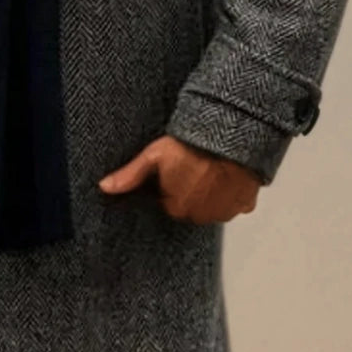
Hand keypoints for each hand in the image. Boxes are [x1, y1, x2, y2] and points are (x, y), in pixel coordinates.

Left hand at [98, 135, 261, 223]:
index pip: (169, 203)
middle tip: (191, 167)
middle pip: (191, 207)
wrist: (230, 135)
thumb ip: (130, 175)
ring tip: (209, 168)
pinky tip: (227, 174)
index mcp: (177, 208)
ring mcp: (226, 211)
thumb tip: (104, 187)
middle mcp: (202, 216)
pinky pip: (236, 203)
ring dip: (210, 194)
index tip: (175, 170)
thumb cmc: (189, 145)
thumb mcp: (153, 156)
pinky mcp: (246, 203)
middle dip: (189, 192)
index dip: (170, 186)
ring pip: (212, 207)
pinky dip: (231, 192)